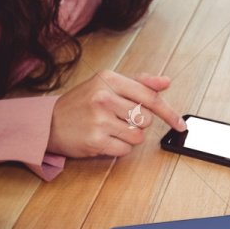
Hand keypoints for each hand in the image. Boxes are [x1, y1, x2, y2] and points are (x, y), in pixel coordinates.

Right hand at [47, 71, 186, 157]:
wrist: (49, 123)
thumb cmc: (81, 103)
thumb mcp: (106, 84)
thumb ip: (138, 82)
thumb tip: (166, 82)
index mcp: (109, 79)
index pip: (150, 97)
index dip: (169, 113)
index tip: (180, 124)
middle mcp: (104, 97)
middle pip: (146, 118)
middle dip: (139, 123)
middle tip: (120, 119)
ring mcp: (99, 120)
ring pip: (138, 136)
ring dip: (130, 136)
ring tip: (111, 129)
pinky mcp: (96, 141)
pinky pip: (125, 149)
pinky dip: (120, 147)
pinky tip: (105, 139)